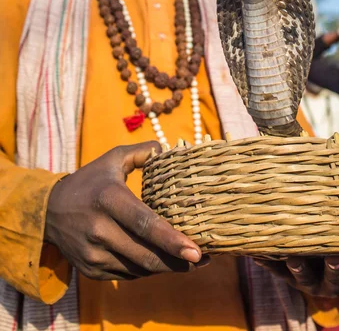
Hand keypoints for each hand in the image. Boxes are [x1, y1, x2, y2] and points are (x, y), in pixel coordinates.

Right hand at [45, 141, 206, 280]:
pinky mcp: (91, 270)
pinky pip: (128, 275)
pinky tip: (161, 261)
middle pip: (146, 255)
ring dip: (166, 268)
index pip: (144, 223)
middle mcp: (99, 229)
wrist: (48, 211)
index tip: (196, 251)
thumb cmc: (90, 180)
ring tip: (188, 262)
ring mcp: (93, 253)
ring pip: (139, 269)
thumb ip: (142, 152)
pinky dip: (146, 269)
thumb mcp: (112, 159)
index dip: (171, 240)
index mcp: (108, 198)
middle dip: (178, 262)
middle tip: (203, 260)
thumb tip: (169, 150)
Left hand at [255, 255, 338, 297]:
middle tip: (334, 258)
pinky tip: (256, 255)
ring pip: (303, 277)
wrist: (310, 253)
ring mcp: (305, 277)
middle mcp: (328, 281)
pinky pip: (274, 268)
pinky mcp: (283, 272)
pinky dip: (266, 262)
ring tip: (294, 258)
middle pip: (334, 280)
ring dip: (299, 269)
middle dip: (335, 270)